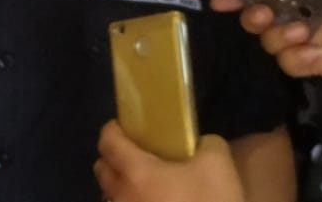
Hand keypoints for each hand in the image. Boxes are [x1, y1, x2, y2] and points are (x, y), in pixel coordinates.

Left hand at [94, 121, 242, 201]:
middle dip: (115, 157)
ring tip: (150, 184)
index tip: (129, 126)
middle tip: (140, 154)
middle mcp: (121, 196)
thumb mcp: (218, 165)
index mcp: (135, 172)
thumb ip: (206, 143)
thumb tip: (200, 143)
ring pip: (112, 195)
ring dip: (123, 185)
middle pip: (102, 168)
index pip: (107, 141)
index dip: (114, 129)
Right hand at [209, 0, 321, 78]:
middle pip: (256, 16)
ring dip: (278, 36)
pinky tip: (315, 52)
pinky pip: (290, 64)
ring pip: (269, 42)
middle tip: (259, 14)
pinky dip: (298, 58)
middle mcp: (298, 11)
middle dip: (250, 16)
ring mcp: (306, 39)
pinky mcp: (317, 63)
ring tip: (301, 31)